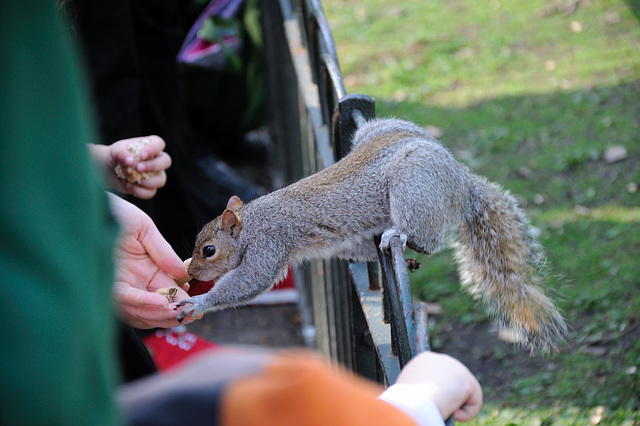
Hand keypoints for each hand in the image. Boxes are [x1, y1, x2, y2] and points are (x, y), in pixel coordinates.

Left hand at [89, 136, 170, 198]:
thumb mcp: (115, 151)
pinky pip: (151, 192)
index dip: (153, 149)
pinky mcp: (149, 187)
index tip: (141, 156)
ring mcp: (154, 174)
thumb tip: (130, 161)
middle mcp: (155, 159)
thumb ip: (121, 153)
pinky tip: (129, 186)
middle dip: (154, 166)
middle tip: (138, 168)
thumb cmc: (115, 156)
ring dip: (147, 182)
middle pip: (166, 161)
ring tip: (131, 180)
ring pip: (161, 180)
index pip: (159, 144)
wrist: (108, 170)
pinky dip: (140, 191)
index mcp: (150, 145)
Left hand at [108, 193, 198, 327]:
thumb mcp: (145, 228)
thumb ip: (164, 251)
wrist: (88, 205)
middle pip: (154, 307)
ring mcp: (119, 285)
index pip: (167, 291)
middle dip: (174, 314)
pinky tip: (161, 302)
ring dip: (161, 314)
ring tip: (178, 312)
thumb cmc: (115, 213)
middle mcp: (132, 281)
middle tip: (192, 315)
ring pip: (140, 310)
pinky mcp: (105, 284)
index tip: (196, 305)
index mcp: (146, 269)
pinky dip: (144, 303)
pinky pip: (125, 299)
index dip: (181, 300)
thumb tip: (183, 272)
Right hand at [395, 352, 482, 421]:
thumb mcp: (409, 389)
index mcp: (424, 359)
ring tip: (441, 409)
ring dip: (454, 406)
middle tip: (437, 408)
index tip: (428, 403)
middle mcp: (441, 359)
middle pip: (453, 384)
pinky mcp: (467, 381)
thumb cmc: (405, 401)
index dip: (435, 393)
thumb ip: (421, 387)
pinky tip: (452, 413)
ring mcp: (455, 368)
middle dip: (448, 398)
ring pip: (463, 394)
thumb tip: (428, 397)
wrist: (412, 401)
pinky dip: (465, 414)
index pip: (438, 378)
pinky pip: (472, 403)